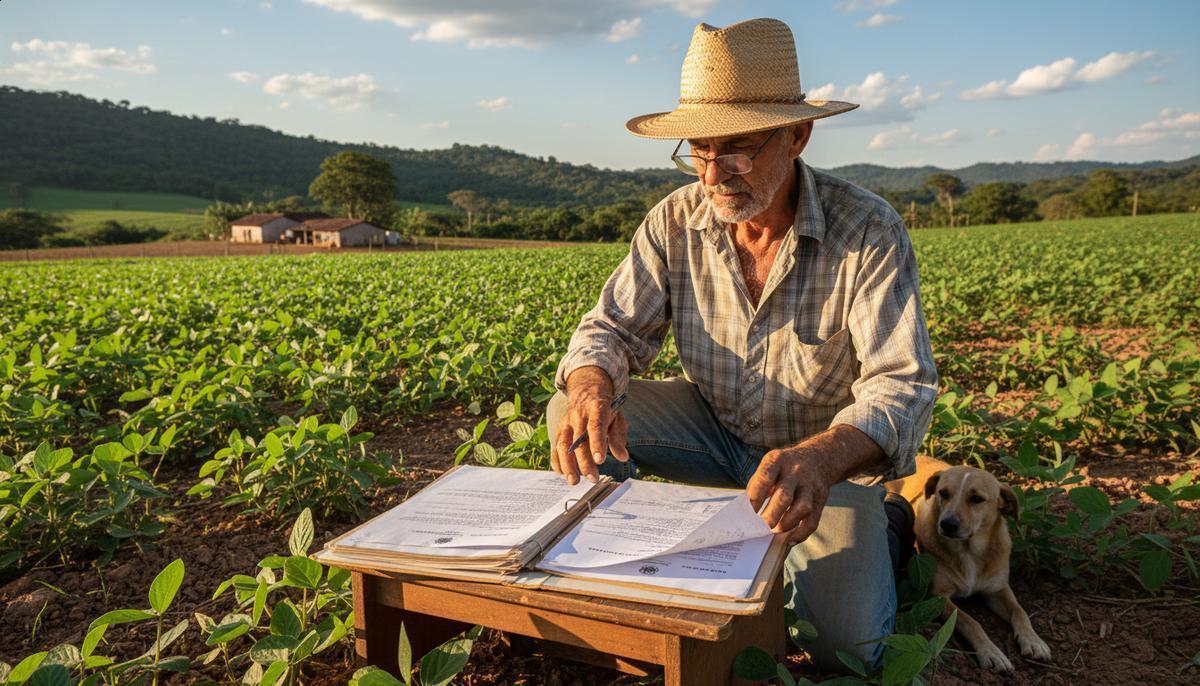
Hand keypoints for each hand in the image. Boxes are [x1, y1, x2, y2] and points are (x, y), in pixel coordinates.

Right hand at [551, 367, 629, 484]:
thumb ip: (618, 438)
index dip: (597, 444)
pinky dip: (557, 461)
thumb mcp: (617, 418)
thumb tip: (622, 457)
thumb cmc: (605, 408)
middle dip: (584, 462)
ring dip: (568, 465)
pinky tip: (563, 474)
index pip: (595, 426)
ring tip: (574, 481)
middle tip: (593, 478)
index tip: (600, 460)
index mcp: (596, 408)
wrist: (586, 389)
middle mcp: (578, 415)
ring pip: (563, 445)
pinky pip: (555, 446)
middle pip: (579, 440)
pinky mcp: (559, 429)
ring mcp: (566, 422)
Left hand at [746, 447, 834, 543]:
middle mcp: (795, 471)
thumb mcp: (769, 466)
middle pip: (784, 497)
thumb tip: (746, 513)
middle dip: (771, 516)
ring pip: (802, 508)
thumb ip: (757, 485)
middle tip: (760, 529)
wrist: (817, 457)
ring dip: (787, 524)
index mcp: (777, 461)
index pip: (765, 479)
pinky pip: (813, 520)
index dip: (755, 499)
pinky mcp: (820, 498)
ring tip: (775, 531)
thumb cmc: (783, 467)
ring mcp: (810, 485)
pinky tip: (790, 539)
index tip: (747, 515)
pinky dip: (801, 533)